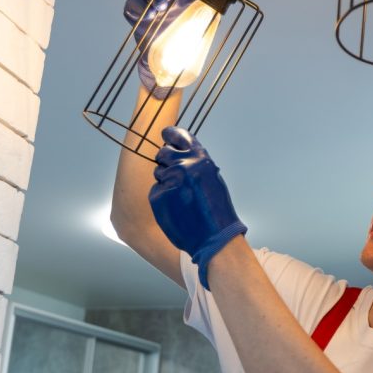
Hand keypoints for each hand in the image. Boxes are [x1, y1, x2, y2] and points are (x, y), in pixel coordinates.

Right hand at [123, 0, 206, 97]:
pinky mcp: (136, 15)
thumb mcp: (198, 29)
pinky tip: (146, 16)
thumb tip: (222, 5)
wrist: (167, 67)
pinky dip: (138, 7)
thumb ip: (206, 14)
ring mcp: (150, 3)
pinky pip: (132, 4)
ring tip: (161, 8)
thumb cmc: (184, 45)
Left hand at [148, 127, 246, 289]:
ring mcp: (170, 181)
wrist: (215, 239)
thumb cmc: (216, 211)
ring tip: (182, 199)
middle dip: (166, 162)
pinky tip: (176, 209)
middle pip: (163, 153)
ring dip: (166, 183)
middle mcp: (184, 166)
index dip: (170, 135)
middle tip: (176, 178)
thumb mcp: (212, 179)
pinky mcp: (159, 197)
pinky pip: (155, 191)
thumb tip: (180, 155)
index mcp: (201, 159)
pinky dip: (162, 199)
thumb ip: (196, 164)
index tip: (165, 134)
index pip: (179, 136)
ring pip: (158, 174)